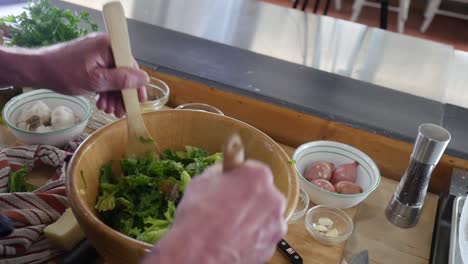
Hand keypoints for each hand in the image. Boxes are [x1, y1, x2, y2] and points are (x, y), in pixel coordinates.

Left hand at [40, 32, 148, 116]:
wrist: (38, 70)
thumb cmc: (64, 73)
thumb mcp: (96, 80)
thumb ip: (121, 79)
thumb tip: (145, 78)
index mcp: (108, 46)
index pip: (131, 66)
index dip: (136, 85)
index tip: (139, 102)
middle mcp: (105, 47)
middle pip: (123, 73)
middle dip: (121, 94)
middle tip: (120, 112)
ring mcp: (97, 54)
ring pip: (113, 76)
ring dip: (112, 95)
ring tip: (107, 110)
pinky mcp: (91, 60)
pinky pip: (104, 75)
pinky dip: (104, 90)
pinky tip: (101, 103)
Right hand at [142, 161, 286, 263]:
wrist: (197, 254)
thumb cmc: (198, 215)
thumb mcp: (202, 181)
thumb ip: (220, 172)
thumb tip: (225, 171)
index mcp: (258, 176)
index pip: (253, 169)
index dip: (240, 176)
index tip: (230, 183)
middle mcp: (274, 198)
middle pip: (263, 192)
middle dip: (249, 197)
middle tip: (228, 206)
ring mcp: (276, 224)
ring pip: (265, 215)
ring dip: (252, 217)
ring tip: (229, 226)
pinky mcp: (273, 245)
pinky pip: (263, 234)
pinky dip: (253, 236)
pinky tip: (234, 239)